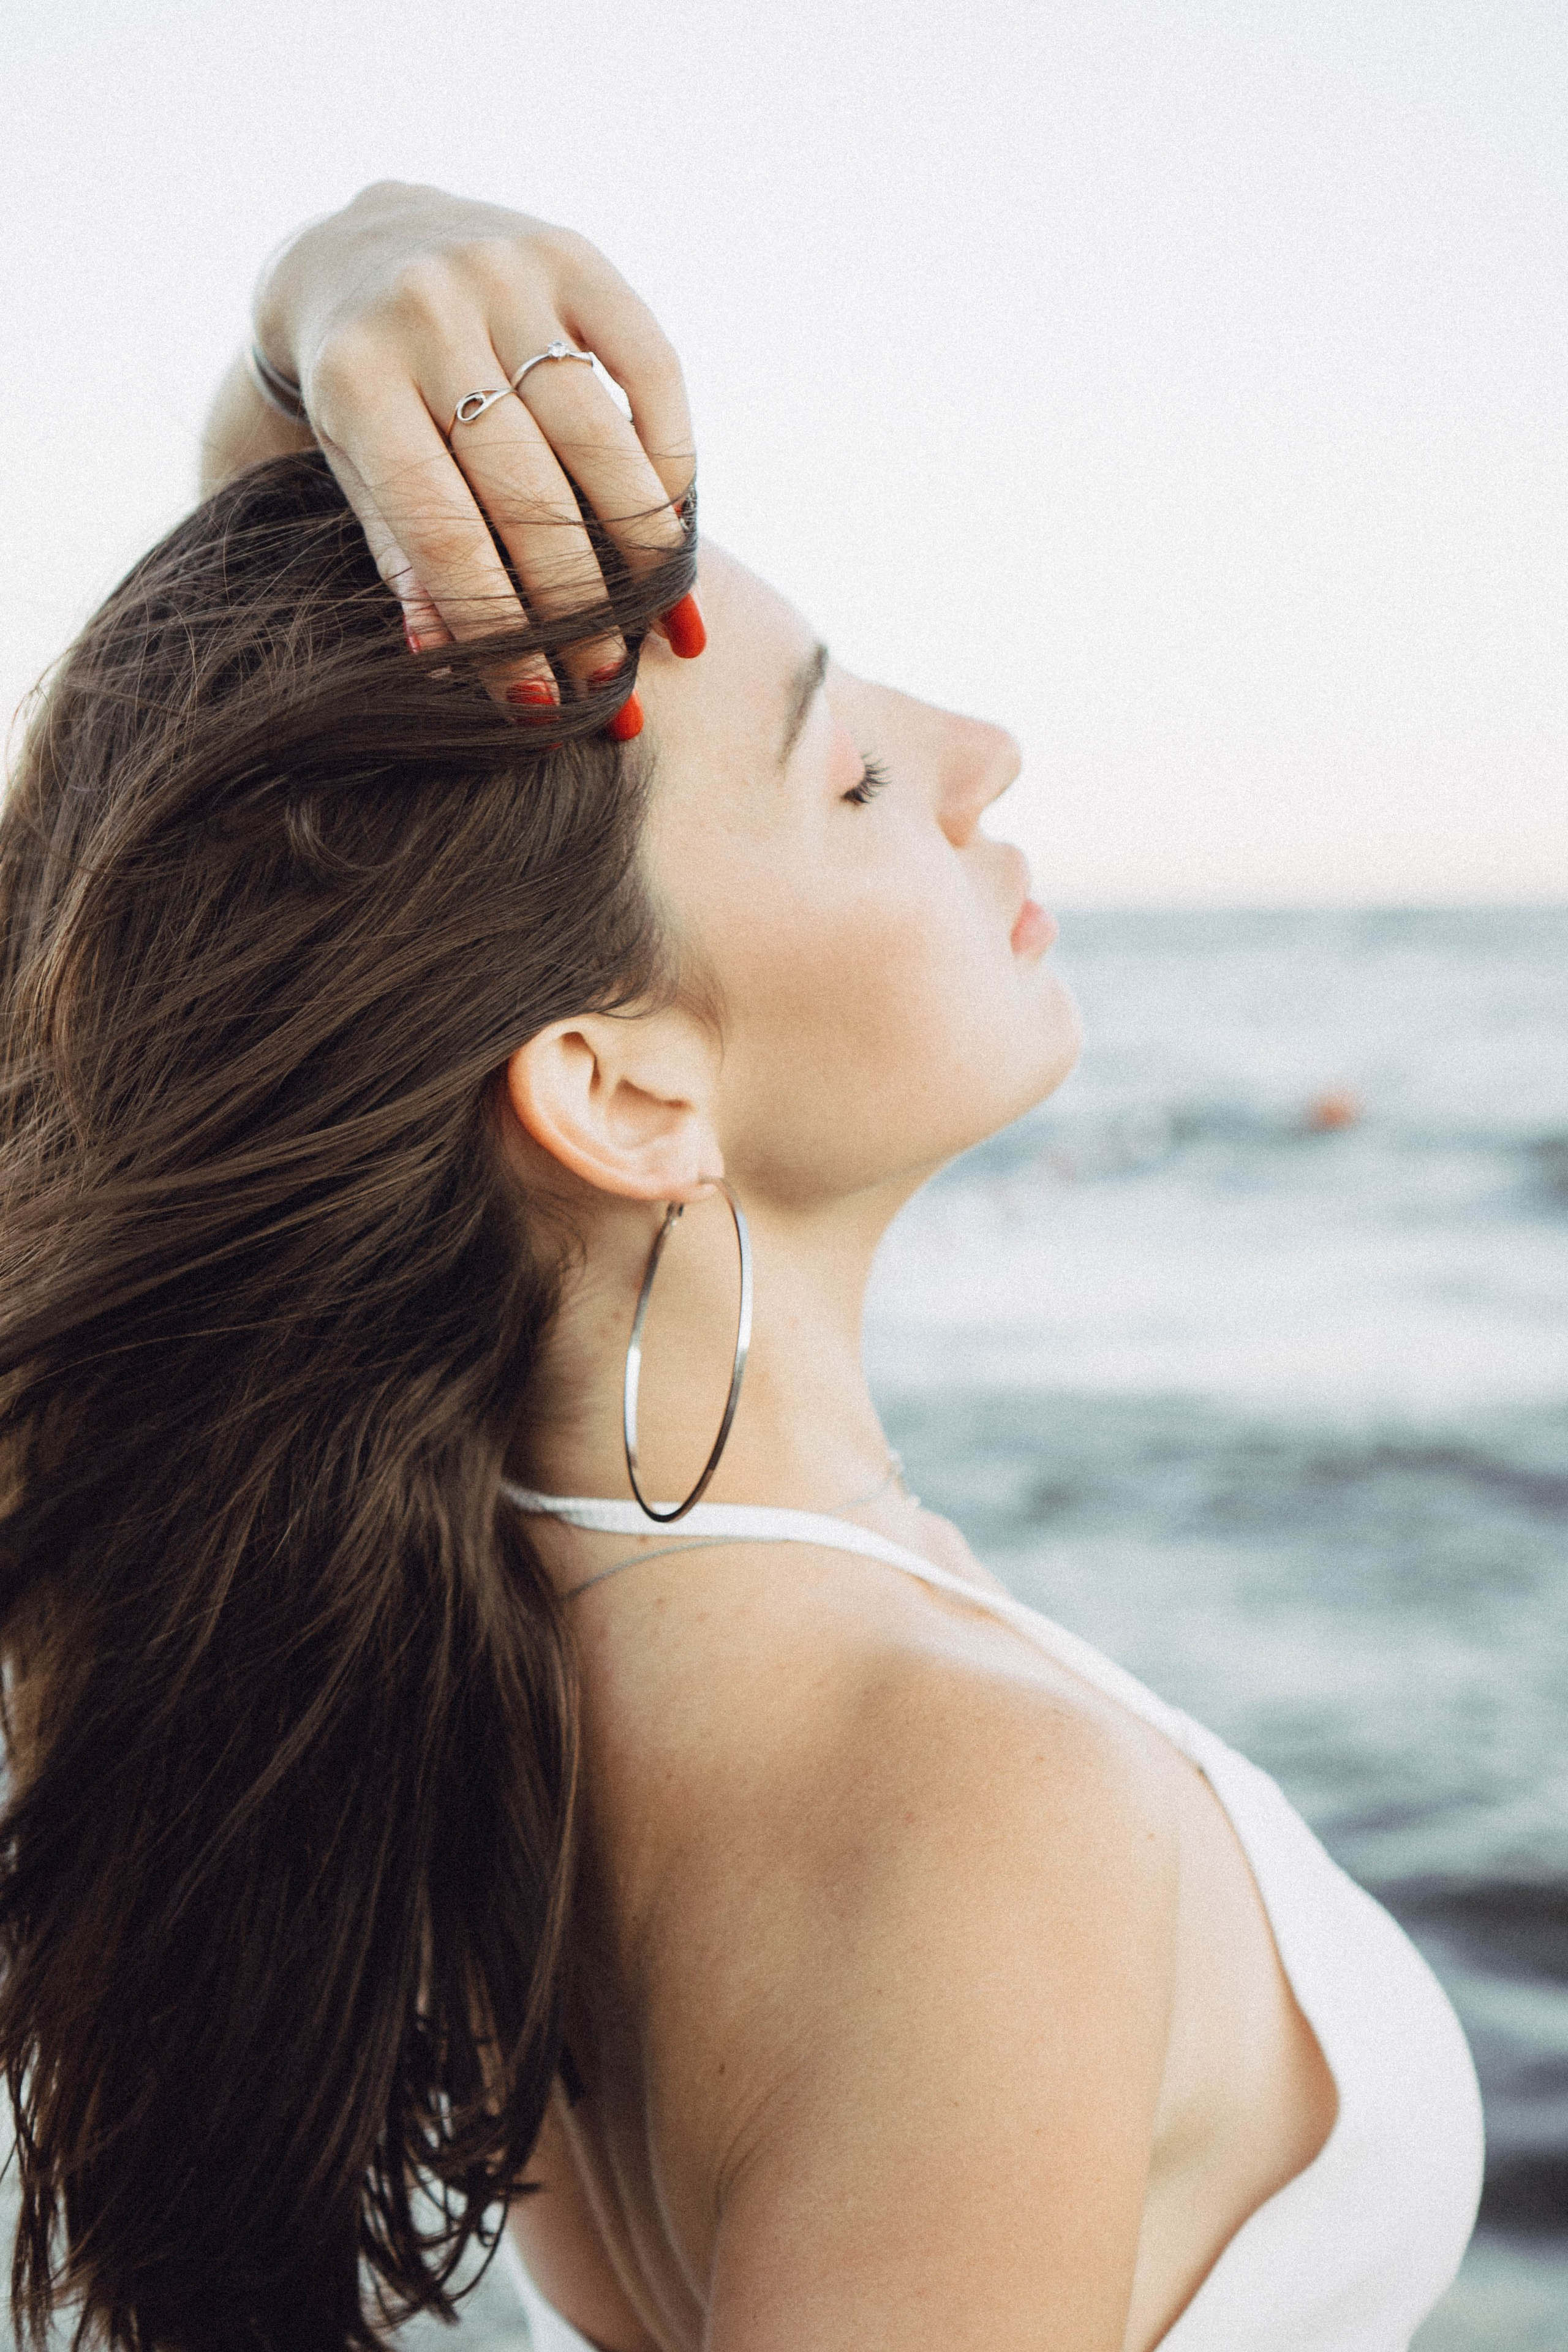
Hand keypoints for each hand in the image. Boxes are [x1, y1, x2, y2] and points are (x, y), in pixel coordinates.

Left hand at [252, 182, 702, 701]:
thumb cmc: (360, 389)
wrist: (360, 245)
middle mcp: (428, 314)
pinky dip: (668, 453)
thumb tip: (443, 658)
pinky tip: (671, 519)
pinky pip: (650, 366)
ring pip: (599, 434)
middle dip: (576, 603)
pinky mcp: (572, 254)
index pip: (443, 530)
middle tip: (607, 678)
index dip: (497, 627)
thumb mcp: (354, 468)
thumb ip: (401, 553)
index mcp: (356, 380)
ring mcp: (504, 275)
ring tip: (656, 618)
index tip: (537, 703)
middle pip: (528, 490)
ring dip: (639, 543)